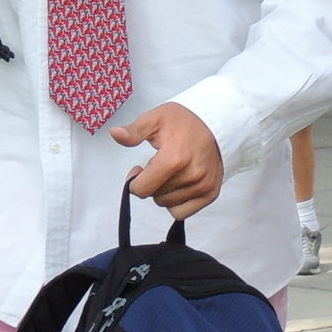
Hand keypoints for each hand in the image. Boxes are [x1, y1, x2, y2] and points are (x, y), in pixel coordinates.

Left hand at [112, 102, 223, 219]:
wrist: (216, 123)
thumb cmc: (184, 121)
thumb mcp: (155, 119)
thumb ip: (134, 131)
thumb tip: (115, 134)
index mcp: (174, 158)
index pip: (141, 189)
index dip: (134, 180)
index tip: (138, 168)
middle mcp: (191, 175)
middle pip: (154, 196)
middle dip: (151, 183)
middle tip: (158, 166)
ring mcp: (203, 186)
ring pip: (167, 204)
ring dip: (163, 192)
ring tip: (171, 172)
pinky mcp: (210, 193)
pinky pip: (182, 212)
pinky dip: (176, 202)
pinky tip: (178, 184)